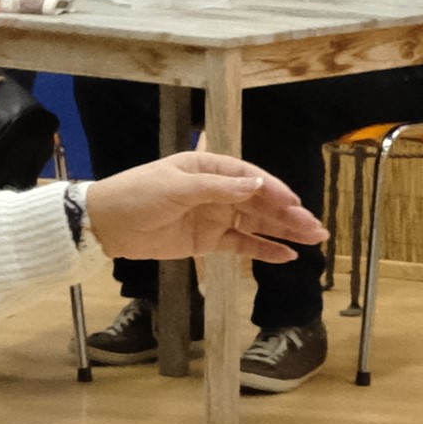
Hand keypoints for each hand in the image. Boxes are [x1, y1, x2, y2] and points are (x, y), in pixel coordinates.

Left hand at [85, 151, 324, 264]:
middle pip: (259, 202)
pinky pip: (240, 244)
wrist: (105, 224)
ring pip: (256, 224)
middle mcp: (216, 191)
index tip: (294, 203)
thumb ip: (218, 188)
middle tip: (317, 228)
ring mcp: (213, 217)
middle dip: (288, 214)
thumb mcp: (176, 186)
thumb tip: (257, 185)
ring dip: (283, 231)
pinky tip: (286, 255)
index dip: (274, 190)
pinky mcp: (207, 241)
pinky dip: (262, 249)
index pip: (250, 178)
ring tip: (313, 239)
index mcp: (209, 168)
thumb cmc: (137, 195)